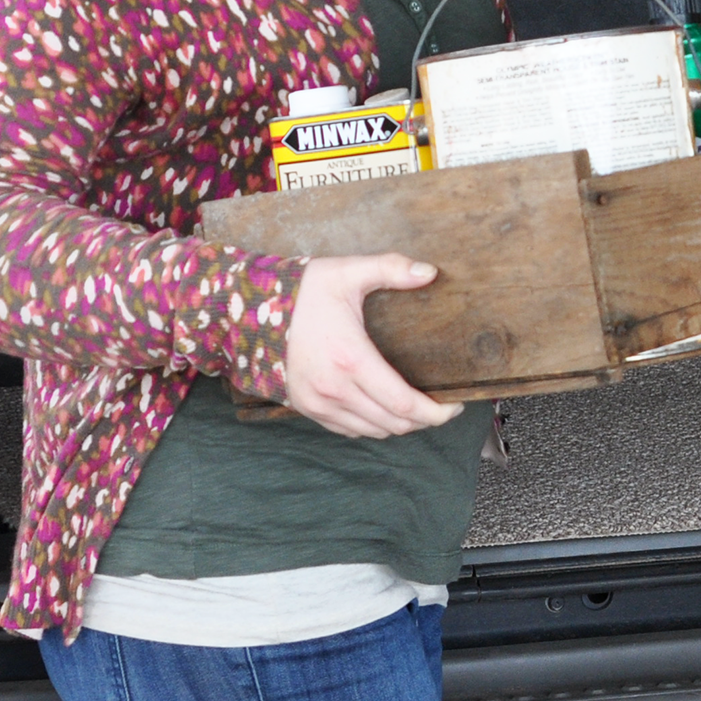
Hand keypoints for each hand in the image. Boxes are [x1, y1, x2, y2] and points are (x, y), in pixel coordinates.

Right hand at [282, 254, 463, 438]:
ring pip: (373, 431)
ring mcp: (318, 403)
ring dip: (399, 425)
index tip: (454, 406)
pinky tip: (381, 408)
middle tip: (440, 405)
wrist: (246, 307)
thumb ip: (391, 269)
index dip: (436, 413)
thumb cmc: (299, 290)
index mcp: (352, 359)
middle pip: (394, 425)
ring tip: (415, 408)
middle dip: (424, 420)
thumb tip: (430, 272)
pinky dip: (371, 425)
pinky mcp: (305, 407)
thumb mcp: (347, 272)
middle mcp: (335, 390)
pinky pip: (348, 430)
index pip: (405, 405)